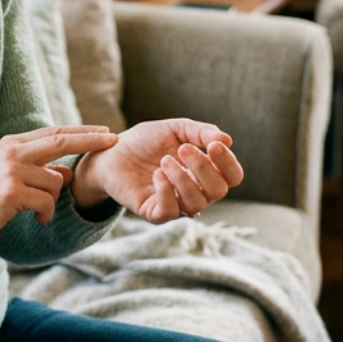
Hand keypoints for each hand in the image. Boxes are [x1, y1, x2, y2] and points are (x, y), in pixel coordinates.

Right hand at [0, 126, 118, 253]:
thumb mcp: (8, 175)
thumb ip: (35, 169)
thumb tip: (66, 172)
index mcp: (11, 144)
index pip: (54, 132)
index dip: (82, 131)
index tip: (105, 131)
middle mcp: (12, 152)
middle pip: (60, 140)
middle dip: (91, 139)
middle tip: (113, 140)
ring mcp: (11, 171)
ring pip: (55, 181)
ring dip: (53, 201)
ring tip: (37, 211)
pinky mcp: (11, 192)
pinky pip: (46, 202)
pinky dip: (46, 214)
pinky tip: (35, 219)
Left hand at [72, 118, 242, 223]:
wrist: (110, 152)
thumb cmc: (144, 141)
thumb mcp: (174, 128)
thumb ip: (200, 132)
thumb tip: (228, 140)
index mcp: (204, 172)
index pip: (232, 176)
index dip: (228, 163)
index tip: (215, 146)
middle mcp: (195, 191)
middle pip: (218, 191)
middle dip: (204, 168)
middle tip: (183, 149)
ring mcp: (176, 204)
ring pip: (196, 203)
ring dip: (183, 179)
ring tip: (164, 160)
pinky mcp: (155, 212)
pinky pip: (170, 211)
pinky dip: (167, 191)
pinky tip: (156, 174)